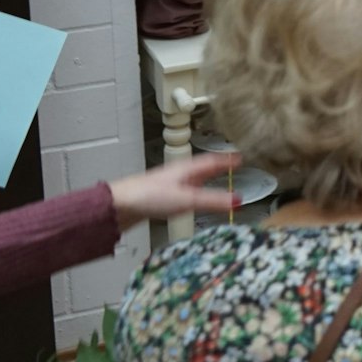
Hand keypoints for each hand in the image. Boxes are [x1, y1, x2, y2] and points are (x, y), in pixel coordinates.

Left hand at [107, 153, 242, 230]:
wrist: (119, 205)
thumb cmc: (149, 196)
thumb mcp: (188, 199)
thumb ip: (213, 201)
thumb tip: (239, 201)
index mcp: (188, 168)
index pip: (213, 160)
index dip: (228, 159)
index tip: (242, 156)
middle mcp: (180, 173)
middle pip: (205, 167)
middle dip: (220, 166)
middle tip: (234, 164)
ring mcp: (171, 184)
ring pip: (195, 178)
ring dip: (208, 178)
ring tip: (219, 180)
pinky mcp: (162, 195)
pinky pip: (186, 189)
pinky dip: (197, 190)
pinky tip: (194, 197)